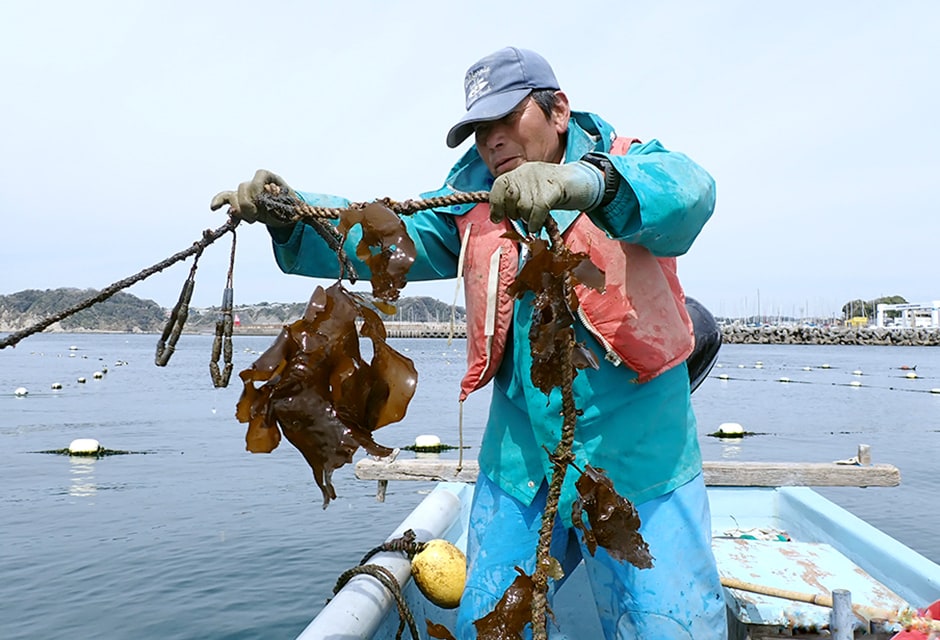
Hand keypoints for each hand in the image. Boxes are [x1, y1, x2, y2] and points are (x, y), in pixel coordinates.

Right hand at [210, 169, 294, 225]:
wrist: (288, 215)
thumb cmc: (292, 208)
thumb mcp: (293, 204)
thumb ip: (284, 199)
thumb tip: (272, 192)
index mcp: (270, 178)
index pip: (259, 176)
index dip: (257, 189)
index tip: (262, 202)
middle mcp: (257, 182)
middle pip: (243, 187)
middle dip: (247, 204)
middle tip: (256, 216)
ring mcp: (247, 190)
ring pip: (234, 195)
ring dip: (240, 210)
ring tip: (251, 219)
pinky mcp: (241, 199)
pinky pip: (226, 197)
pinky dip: (219, 201)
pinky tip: (214, 208)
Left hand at [489, 161, 603, 232]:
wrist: (581, 180)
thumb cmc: (554, 190)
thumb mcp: (531, 189)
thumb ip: (516, 197)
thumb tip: (499, 214)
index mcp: (520, 172)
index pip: (499, 186)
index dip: (496, 204)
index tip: (497, 217)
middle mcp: (527, 172)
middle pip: (509, 197)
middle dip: (513, 213)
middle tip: (523, 217)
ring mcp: (540, 180)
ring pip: (523, 207)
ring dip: (527, 219)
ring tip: (535, 218)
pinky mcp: (552, 189)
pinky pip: (537, 211)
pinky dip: (535, 222)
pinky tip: (537, 225)